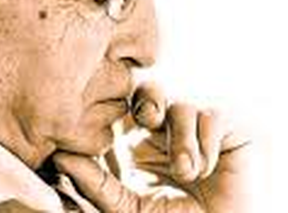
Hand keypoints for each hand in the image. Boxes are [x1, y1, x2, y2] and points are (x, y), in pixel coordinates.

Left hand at [53, 82, 251, 211]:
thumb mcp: (126, 207)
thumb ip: (95, 183)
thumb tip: (60, 157)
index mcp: (137, 139)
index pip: (120, 105)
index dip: (114, 104)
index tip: (111, 123)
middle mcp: (165, 128)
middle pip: (150, 87)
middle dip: (148, 98)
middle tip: (148, 118)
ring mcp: (196, 127)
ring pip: (182, 104)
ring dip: (182, 139)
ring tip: (186, 173)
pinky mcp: (228, 130)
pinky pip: (212, 116)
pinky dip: (206, 144)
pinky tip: (207, 170)